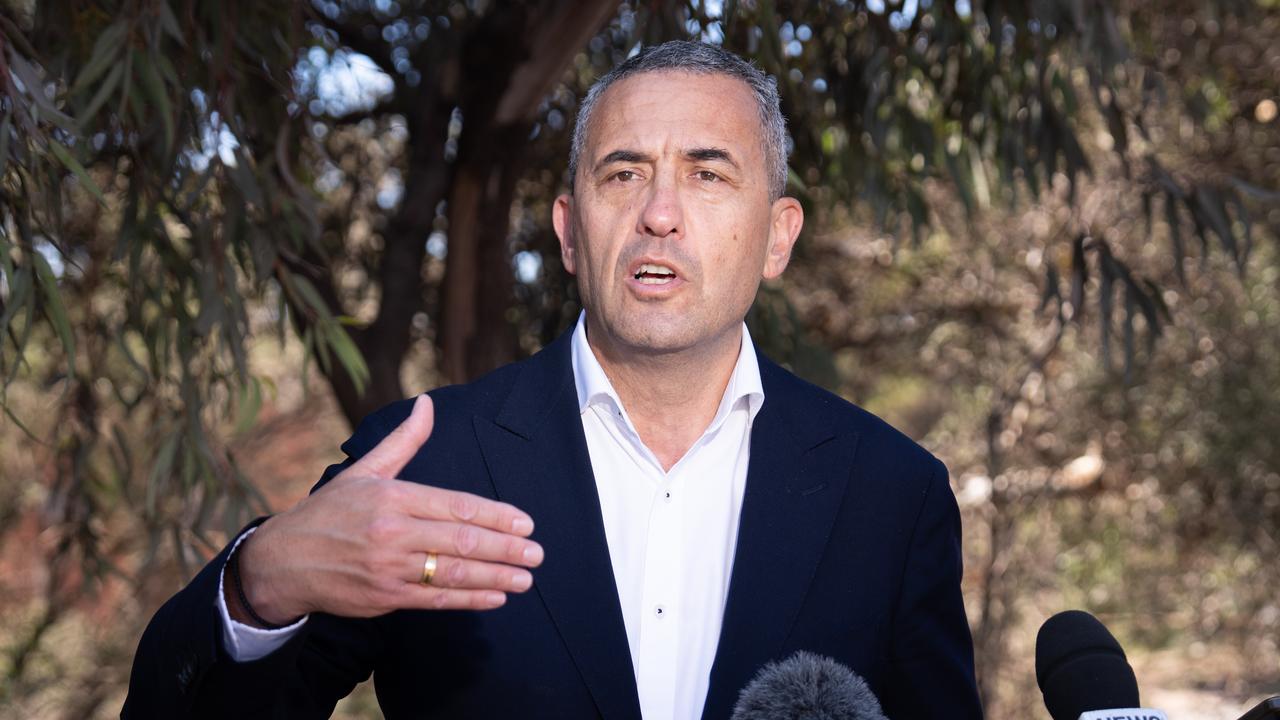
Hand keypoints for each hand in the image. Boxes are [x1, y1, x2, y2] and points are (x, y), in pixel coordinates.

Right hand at [228, 394, 541, 625]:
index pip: (456, 506)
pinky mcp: (385, 597)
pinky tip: (495, 596)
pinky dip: (469, 599)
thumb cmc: (329, 512)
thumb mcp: (365, 470)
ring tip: (525, 577)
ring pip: (453, 573)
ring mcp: (389, 568)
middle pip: (461, 541)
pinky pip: (436, 600)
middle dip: (505, 548)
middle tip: (536, 553)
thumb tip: (428, 402)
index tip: (525, 523)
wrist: (282, 561)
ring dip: (495, 577)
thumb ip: (404, 440)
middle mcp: (393, 532)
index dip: (496, 516)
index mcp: (393, 497)